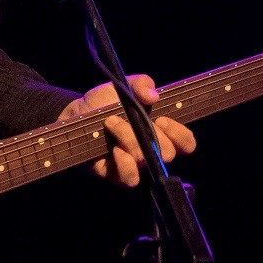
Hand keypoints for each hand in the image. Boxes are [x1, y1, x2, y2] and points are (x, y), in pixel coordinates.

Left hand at [57, 74, 195, 187]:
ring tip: (112, 123)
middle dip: (151, 134)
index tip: (162, 119)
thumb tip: (152, 96)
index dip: (180, 135)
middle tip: (131, 117)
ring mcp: (134, 164)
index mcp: (161, 132)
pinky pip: (130, 178)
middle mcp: (151, 150)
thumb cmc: (105, 101)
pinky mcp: (115, 174)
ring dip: (130, 140)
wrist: (75, 113)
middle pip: (168, 154)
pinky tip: (115, 149)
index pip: (186, 143)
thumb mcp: (125, 85)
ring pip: (146, 162)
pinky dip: (125, 164)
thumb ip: (142, 84)